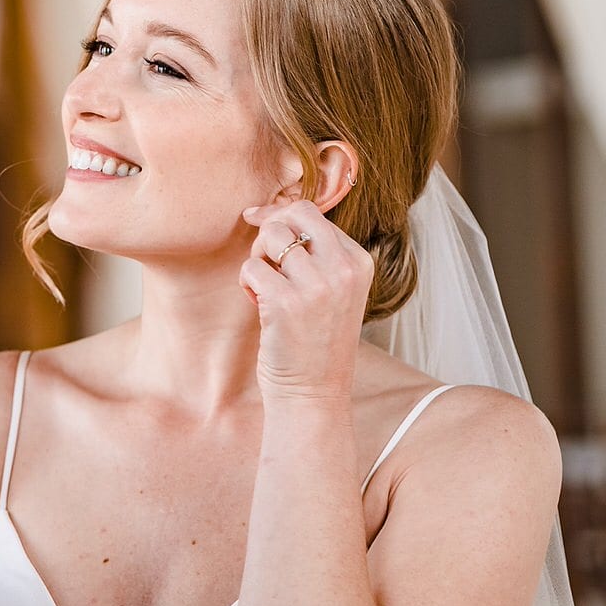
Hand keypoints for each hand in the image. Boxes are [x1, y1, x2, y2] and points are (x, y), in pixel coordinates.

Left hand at [238, 198, 372, 401]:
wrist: (314, 393)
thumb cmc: (315, 339)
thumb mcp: (334, 290)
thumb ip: (317, 253)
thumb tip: (270, 213)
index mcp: (358, 261)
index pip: (313, 212)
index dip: (280, 216)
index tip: (260, 222)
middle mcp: (343, 269)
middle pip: (293, 214)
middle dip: (269, 229)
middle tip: (265, 259)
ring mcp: (317, 285)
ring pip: (269, 237)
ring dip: (257, 259)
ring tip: (266, 287)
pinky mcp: (286, 302)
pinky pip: (251, 268)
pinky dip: (247, 284)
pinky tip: (260, 306)